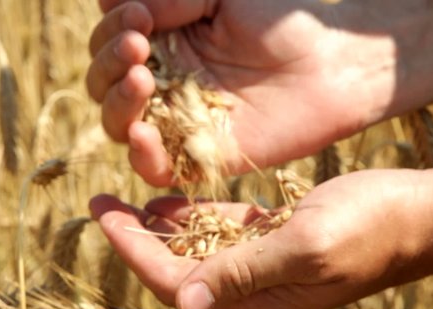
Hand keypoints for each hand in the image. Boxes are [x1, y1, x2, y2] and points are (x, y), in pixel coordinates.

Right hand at [86, 0, 403, 185]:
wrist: (329, 64)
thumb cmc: (278, 21)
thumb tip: (115, 6)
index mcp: (161, 43)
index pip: (108, 42)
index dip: (110, 30)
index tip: (138, 14)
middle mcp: (162, 83)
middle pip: (103, 84)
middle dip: (109, 63)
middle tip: (138, 43)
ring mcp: (178, 122)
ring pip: (119, 125)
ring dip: (117, 102)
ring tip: (141, 78)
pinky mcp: (200, 156)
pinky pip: (155, 167)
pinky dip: (141, 154)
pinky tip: (143, 131)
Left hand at [89, 169, 432, 308]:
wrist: (418, 215)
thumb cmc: (371, 228)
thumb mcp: (306, 247)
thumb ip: (244, 272)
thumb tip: (183, 302)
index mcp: (258, 301)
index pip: (178, 281)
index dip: (135, 251)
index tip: (103, 217)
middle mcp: (255, 289)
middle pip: (179, 267)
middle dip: (137, 237)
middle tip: (101, 205)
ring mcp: (265, 264)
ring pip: (198, 248)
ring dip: (162, 226)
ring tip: (127, 201)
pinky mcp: (276, 238)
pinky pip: (224, 231)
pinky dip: (196, 216)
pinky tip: (173, 199)